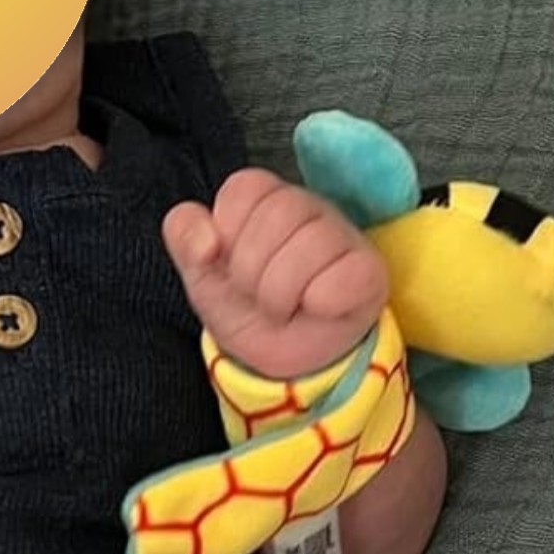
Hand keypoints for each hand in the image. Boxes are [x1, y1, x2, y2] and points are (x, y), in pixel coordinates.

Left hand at [164, 169, 388, 380]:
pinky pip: (340, 277)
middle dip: (251, 271)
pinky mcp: (368, 271)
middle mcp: (308, 208)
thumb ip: (185, 238)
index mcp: (267, 199)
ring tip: (283, 307)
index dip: (228, 236)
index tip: (231, 266)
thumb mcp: (202, 276)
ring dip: (279, 294)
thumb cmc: (247, 310)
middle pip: (276, 215)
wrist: (276, 364)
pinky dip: (318, 302)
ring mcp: (342, 236)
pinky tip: (315, 309)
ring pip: (308, 246)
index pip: (244, 189)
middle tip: (257, 294)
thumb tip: (206, 237)